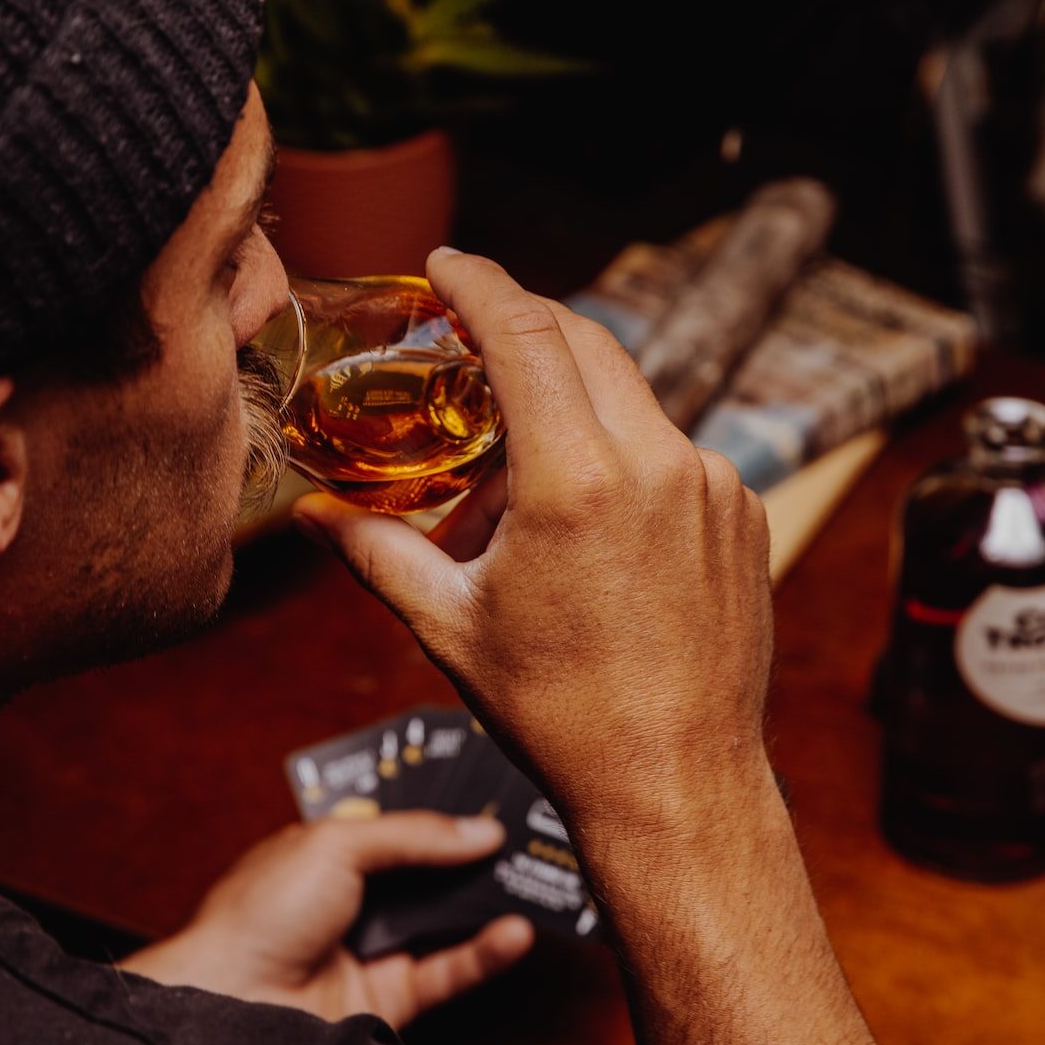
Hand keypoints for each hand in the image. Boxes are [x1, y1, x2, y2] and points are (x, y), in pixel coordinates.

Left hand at [119, 812, 533, 1027]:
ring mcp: (372, 947)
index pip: (397, 824)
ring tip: (534, 876)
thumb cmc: (259, 913)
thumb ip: (413, 835)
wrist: (233, 998)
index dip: (441, 813)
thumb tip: (482, 830)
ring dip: (487, 901)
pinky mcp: (390, 995)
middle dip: (473, 855)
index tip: (492, 797)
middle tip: (527, 834)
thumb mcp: (336, 845)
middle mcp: (352, 898)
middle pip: (427, 872)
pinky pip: (448, 970)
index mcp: (328, 852)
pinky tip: (514, 931)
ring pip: (444, 920)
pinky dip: (484, 953)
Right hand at [292, 248, 775, 841]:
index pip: (527, 333)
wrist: (677, 783)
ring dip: (565, 411)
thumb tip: (304, 515)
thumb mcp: (449, 625)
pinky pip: (669, 451)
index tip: (448, 262)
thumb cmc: (561, 713)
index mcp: (579, 482)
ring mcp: (712, 486)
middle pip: (584, 344)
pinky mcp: (741, 513)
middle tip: (466, 353)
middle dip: (522, 331)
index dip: (480, 283)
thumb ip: (372, 551)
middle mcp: (658, 465)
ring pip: (627, 400)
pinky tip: (581, 526)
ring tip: (513, 492)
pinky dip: (618, 458)